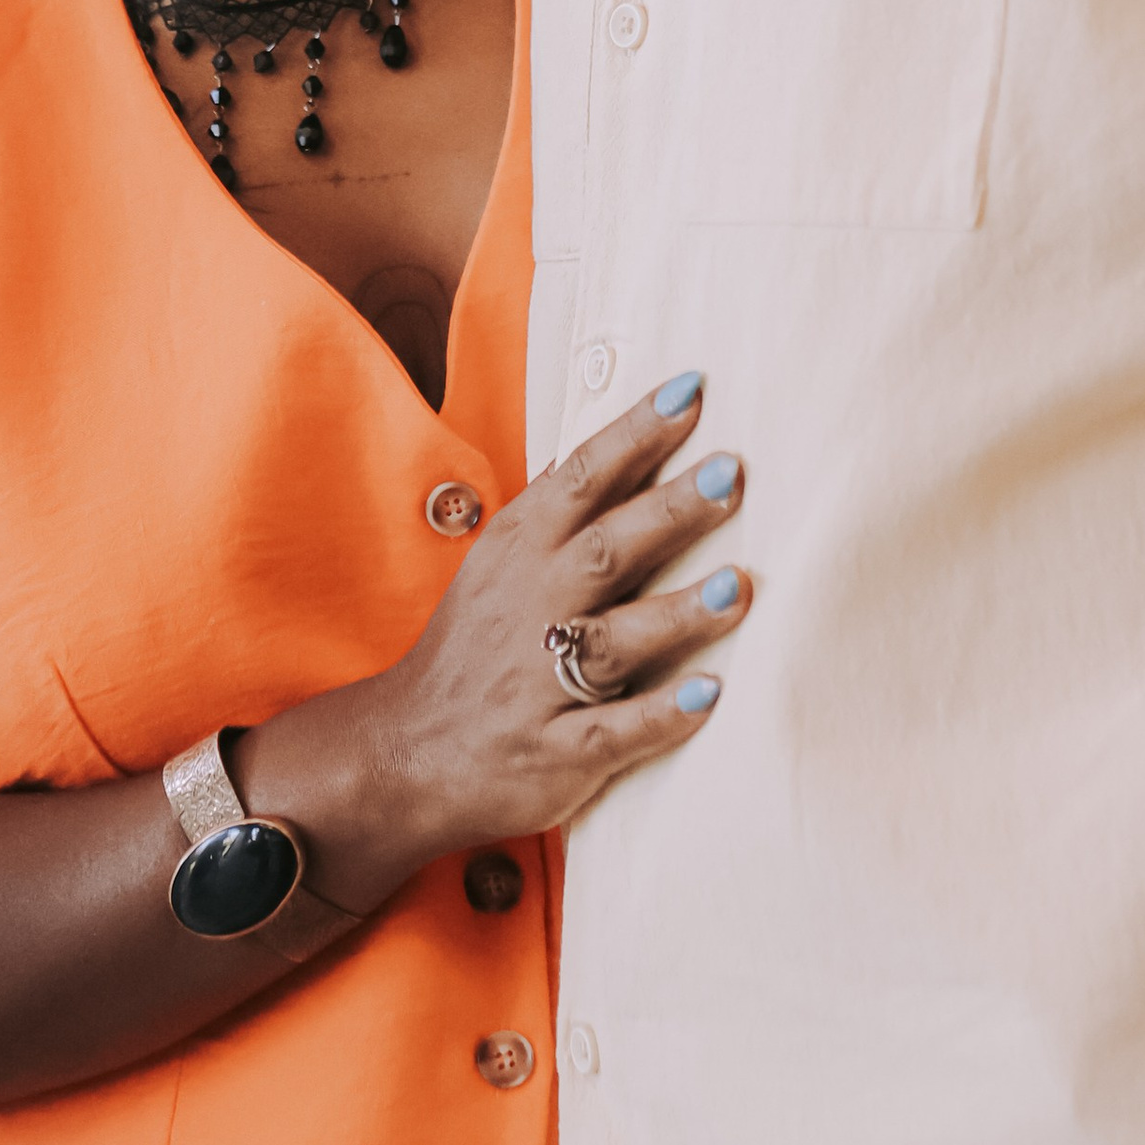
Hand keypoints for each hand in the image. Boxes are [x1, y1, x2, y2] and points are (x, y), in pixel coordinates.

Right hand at [260, 376, 746, 908]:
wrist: (405, 754)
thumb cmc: (471, 649)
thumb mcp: (497, 563)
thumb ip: (553, 508)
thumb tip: (599, 438)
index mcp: (521, 550)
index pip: (583, 477)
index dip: (636, 433)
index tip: (692, 390)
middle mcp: (530, 607)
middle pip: (606, 547)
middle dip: (669, 511)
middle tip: (731, 472)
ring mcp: (539, 682)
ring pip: (614, 639)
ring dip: (677, 614)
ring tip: (738, 586)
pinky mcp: (554, 751)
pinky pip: (610, 732)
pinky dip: (659, 716)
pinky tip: (710, 696)